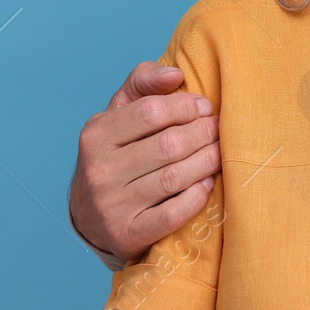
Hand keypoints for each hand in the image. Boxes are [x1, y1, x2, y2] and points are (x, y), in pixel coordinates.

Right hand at [69, 61, 220, 262]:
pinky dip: (197, 196)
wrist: (90, 217)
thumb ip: (143, 83)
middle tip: (219, 129)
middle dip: (204, 133)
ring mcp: (111, 206)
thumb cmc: (116, 154)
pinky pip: (173, 214)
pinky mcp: (127, 235)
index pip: (151, 111)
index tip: (205, 108)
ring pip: (174, 177)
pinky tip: (206, 184)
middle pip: (169, 144)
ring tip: (219, 152)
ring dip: (207, 161)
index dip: (186, 106)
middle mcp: (99, 171)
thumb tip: (176, 74)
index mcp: (95, 134)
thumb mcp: (118, 113)